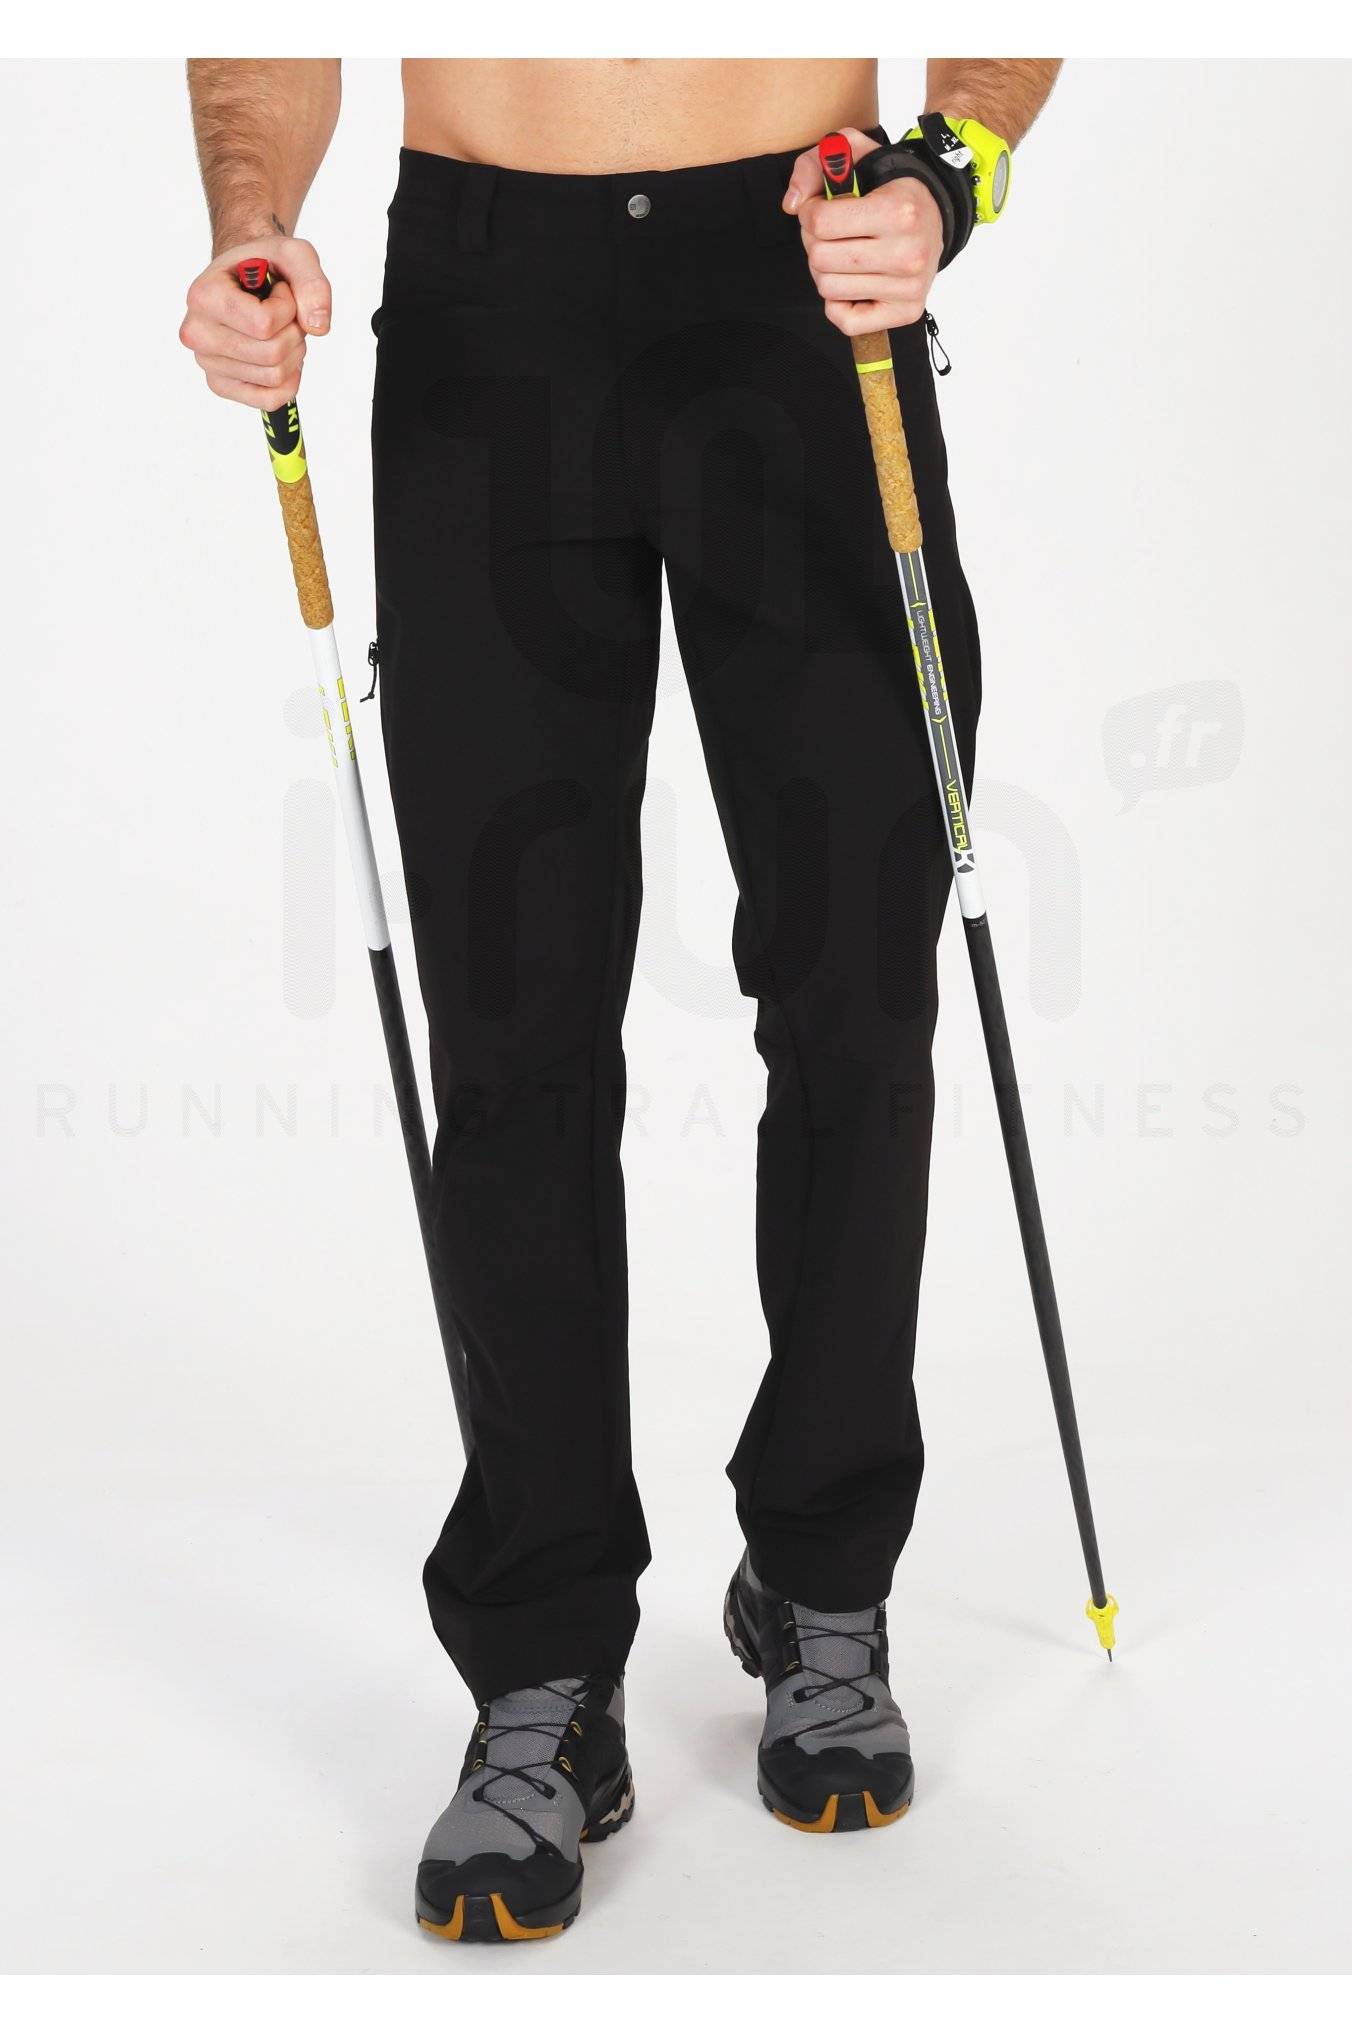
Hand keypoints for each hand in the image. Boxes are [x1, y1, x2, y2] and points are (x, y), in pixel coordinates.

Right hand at [179, 234, 330, 406]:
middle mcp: (197, 333)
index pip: (264, 324)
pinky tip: (281, 356)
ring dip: (292, 353)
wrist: (241, 278)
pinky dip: (288, 380)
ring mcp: (206, 363)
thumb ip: (312, 282)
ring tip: (280, 331)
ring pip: (274, 377)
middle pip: (271, 354)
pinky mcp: (220, 385)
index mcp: (203, 296)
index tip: (280, 291)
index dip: (288, 308)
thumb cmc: (263, 265)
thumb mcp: (293, 254)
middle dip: (293, 332)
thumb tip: (318, 327)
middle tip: (286, 314)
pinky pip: (270, 399)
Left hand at [783, 126, 942, 337]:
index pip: (820, 222)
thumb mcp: (856, 154)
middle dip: (814, 242)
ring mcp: (908, 286)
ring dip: (825, 271)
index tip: (820, 208)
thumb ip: (815, 163)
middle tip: (830, 234)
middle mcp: (906, 253)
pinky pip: (847, 321)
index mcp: (897, 211)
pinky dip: (839, 305)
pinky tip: (852, 282)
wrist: (938, 212)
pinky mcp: (907, 311)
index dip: (809, 213)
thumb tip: (792, 205)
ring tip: (842, 254)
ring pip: (828, 289)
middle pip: (820, 258)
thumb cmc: (891, 186)